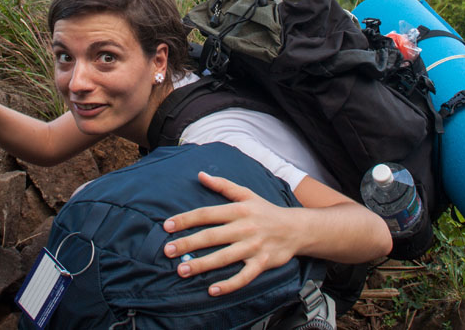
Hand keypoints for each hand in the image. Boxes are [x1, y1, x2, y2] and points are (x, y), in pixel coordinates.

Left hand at [161, 171, 299, 296]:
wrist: (297, 228)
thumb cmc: (267, 211)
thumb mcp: (247, 194)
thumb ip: (223, 185)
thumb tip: (201, 175)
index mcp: (239, 210)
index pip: (207, 214)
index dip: (186, 219)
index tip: (167, 226)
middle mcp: (245, 228)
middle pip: (212, 236)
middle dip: (188, 243)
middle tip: (168, 250)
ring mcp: (253, 247)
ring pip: (224, 257)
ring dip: (202, 265)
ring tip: (182, 270)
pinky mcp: (262, 263)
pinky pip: (243, 276)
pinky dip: (229, 284)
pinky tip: (212, 289)